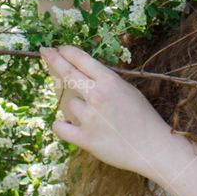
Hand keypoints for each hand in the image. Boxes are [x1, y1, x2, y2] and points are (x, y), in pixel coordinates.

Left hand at [39, 45, 171, 176]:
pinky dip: (63, 126)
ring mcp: (90, 117)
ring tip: (95, 117)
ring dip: (75, 108)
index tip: (59, 48)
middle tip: (45, 51)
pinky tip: (68, 125)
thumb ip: (106, 82)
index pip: (82, 60)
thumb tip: (84, 73)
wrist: (151, 147)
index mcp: (110, 81)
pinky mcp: (84, 138)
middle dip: (54, 59)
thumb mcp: (128, 90)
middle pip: (68, 73)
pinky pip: (61, 127)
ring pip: (68, 104)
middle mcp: (97, 96)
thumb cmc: (143, 117)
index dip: (68, 51)